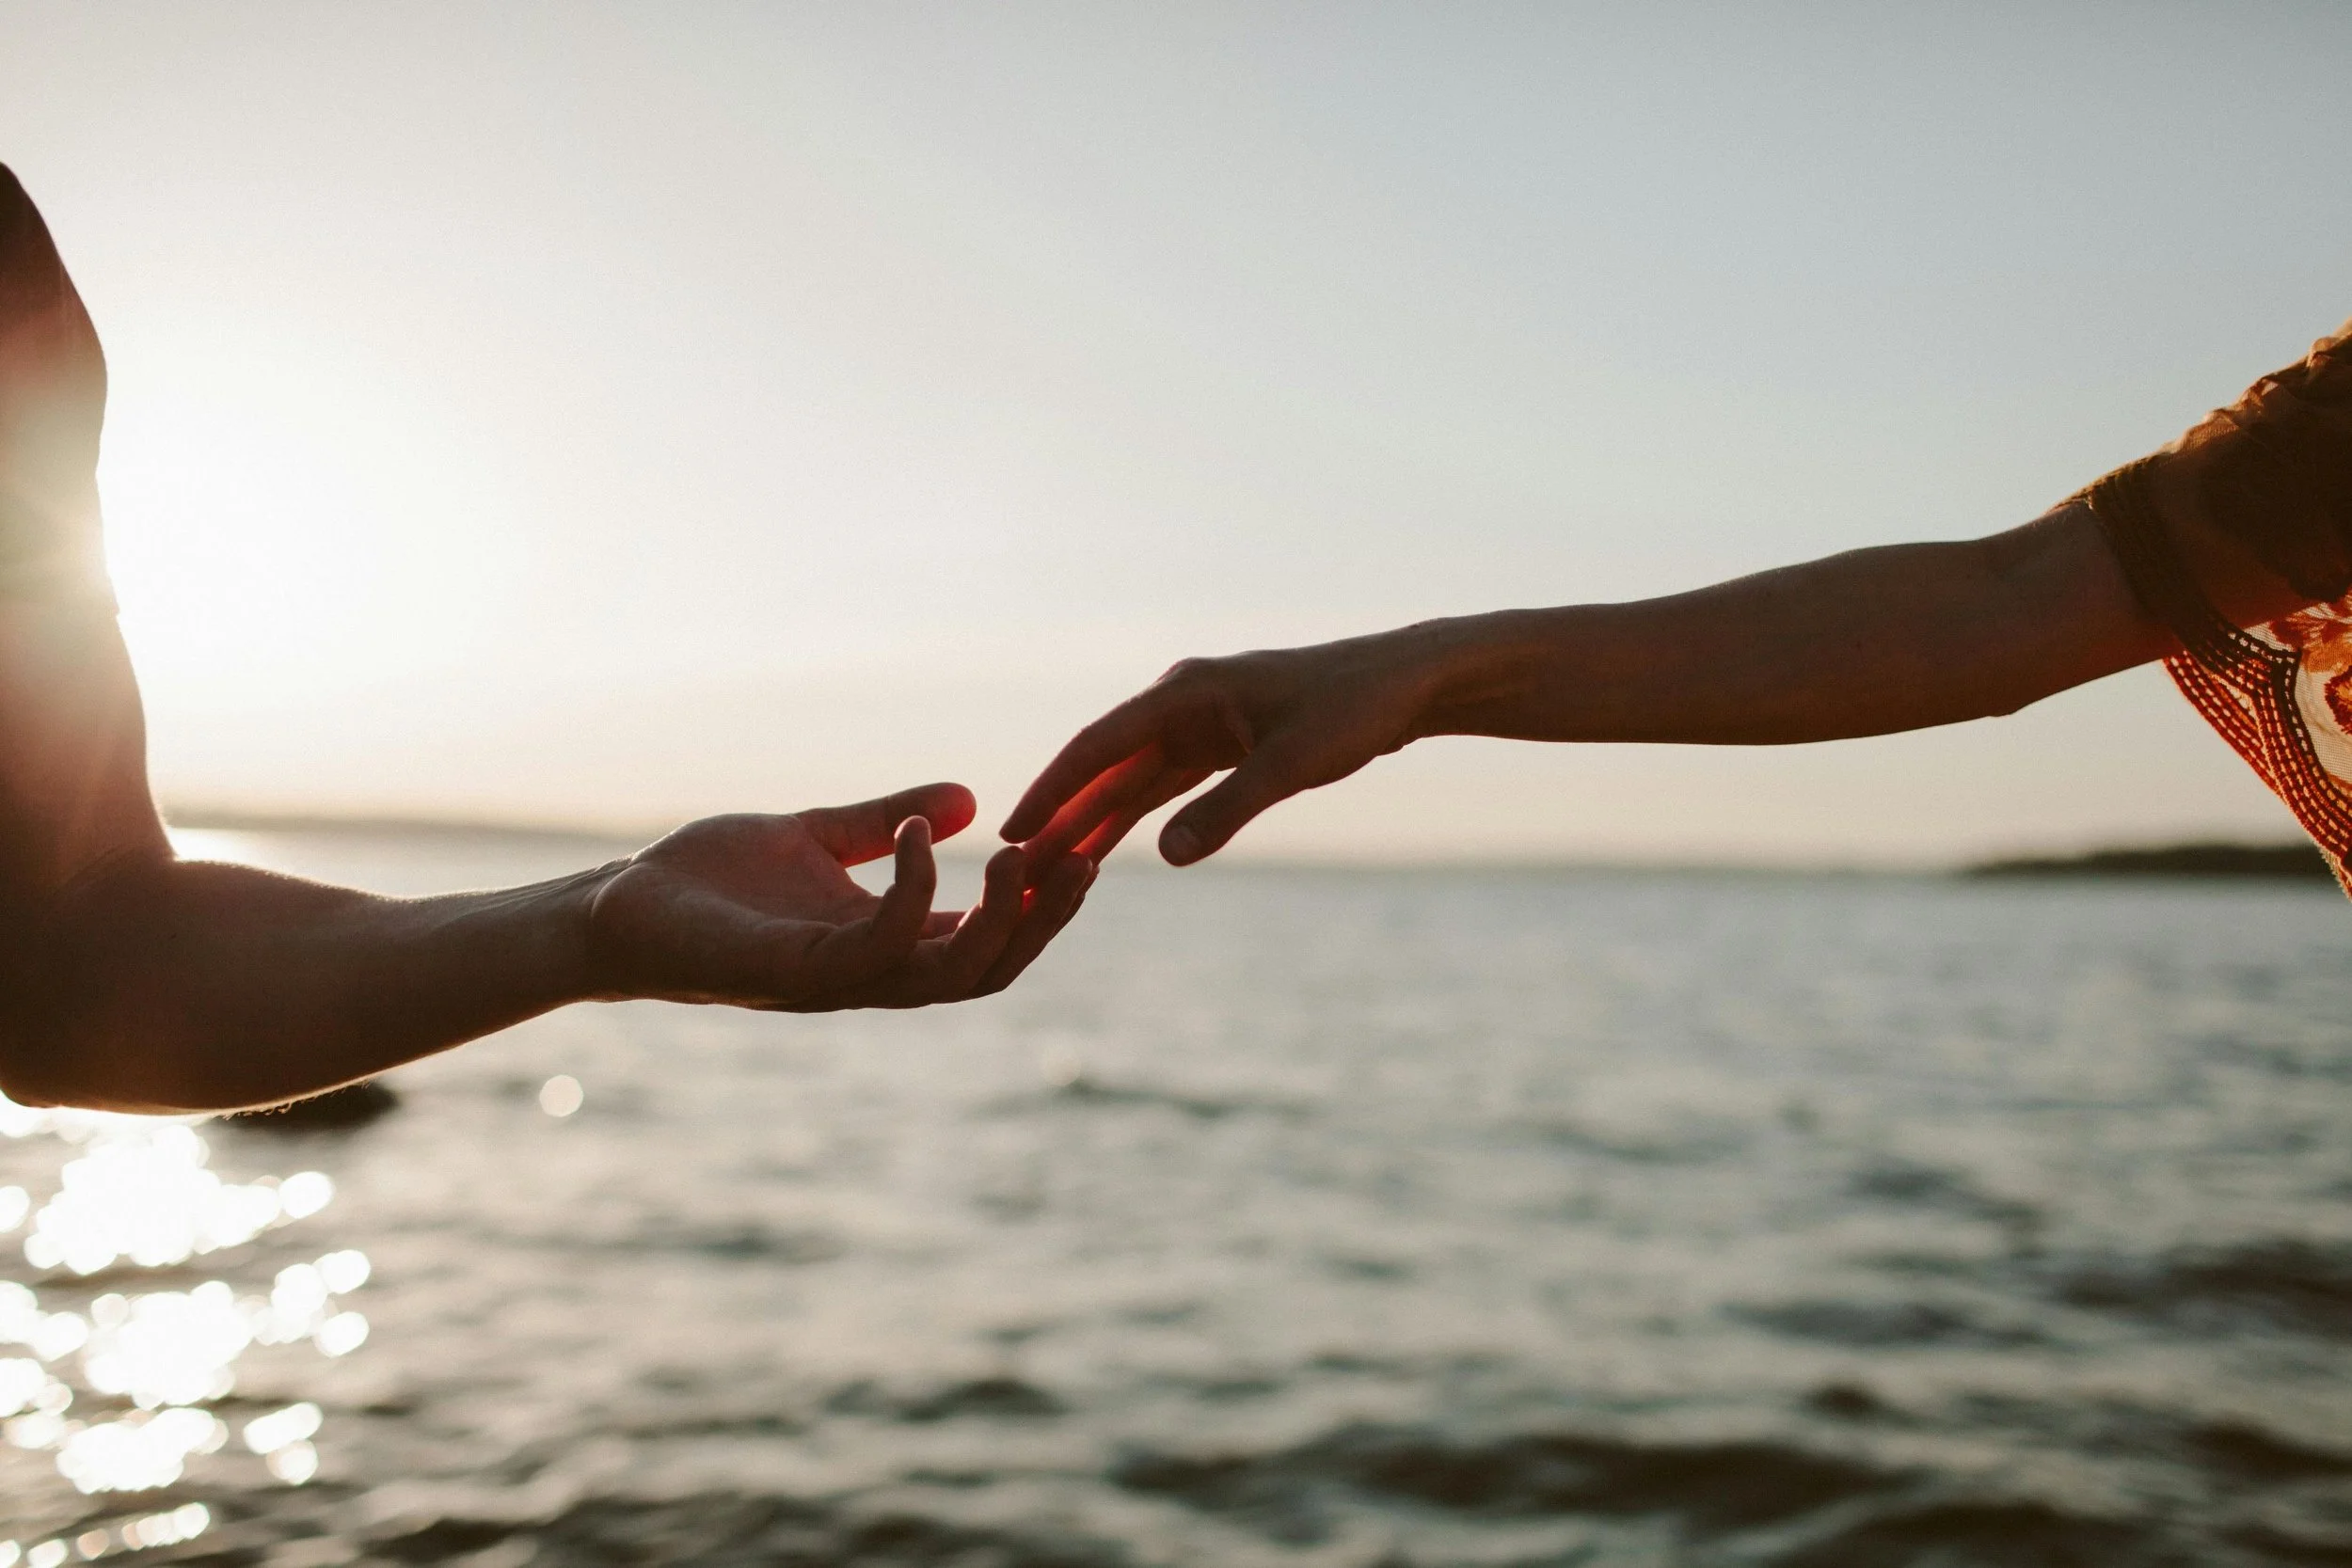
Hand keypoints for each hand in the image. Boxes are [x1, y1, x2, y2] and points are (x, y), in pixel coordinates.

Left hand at [587, 783, 1093, 1009]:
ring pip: (952, 972)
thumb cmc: (708, 881)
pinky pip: (883, 943)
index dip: (1040, 903)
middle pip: (989, 970)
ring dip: (1001, 918)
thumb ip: (885, 825)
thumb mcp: (816, 837)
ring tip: (1024, 854)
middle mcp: (870, 974)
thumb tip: (967, 799)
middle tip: (1081, 856)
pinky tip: (923, 833)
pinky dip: (916, 889)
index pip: (985, 942)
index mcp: (881, 946)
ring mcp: (837, 979)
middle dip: (1043, 920)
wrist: (618, 907)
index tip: (1079, 845)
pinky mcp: (796, 970)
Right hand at [1002, 628, 1457, 868]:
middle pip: (1106, 767)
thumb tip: (1166, 858)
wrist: (1405, 686)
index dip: (1052, 791)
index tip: (1013, 831)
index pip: (1098, 746)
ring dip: (1094, 822)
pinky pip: (1165, 786)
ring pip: (1132, 781)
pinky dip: (1137, 816)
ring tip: (1048, 869)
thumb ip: (1227, 811)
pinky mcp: (1222, 743)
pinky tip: (1109, 851)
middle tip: (1016, 868)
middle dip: (1063, 816)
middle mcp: (1181, 704)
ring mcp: (1200, 723)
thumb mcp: (1290, 765)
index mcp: (1185, 693)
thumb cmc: (1353, 711)